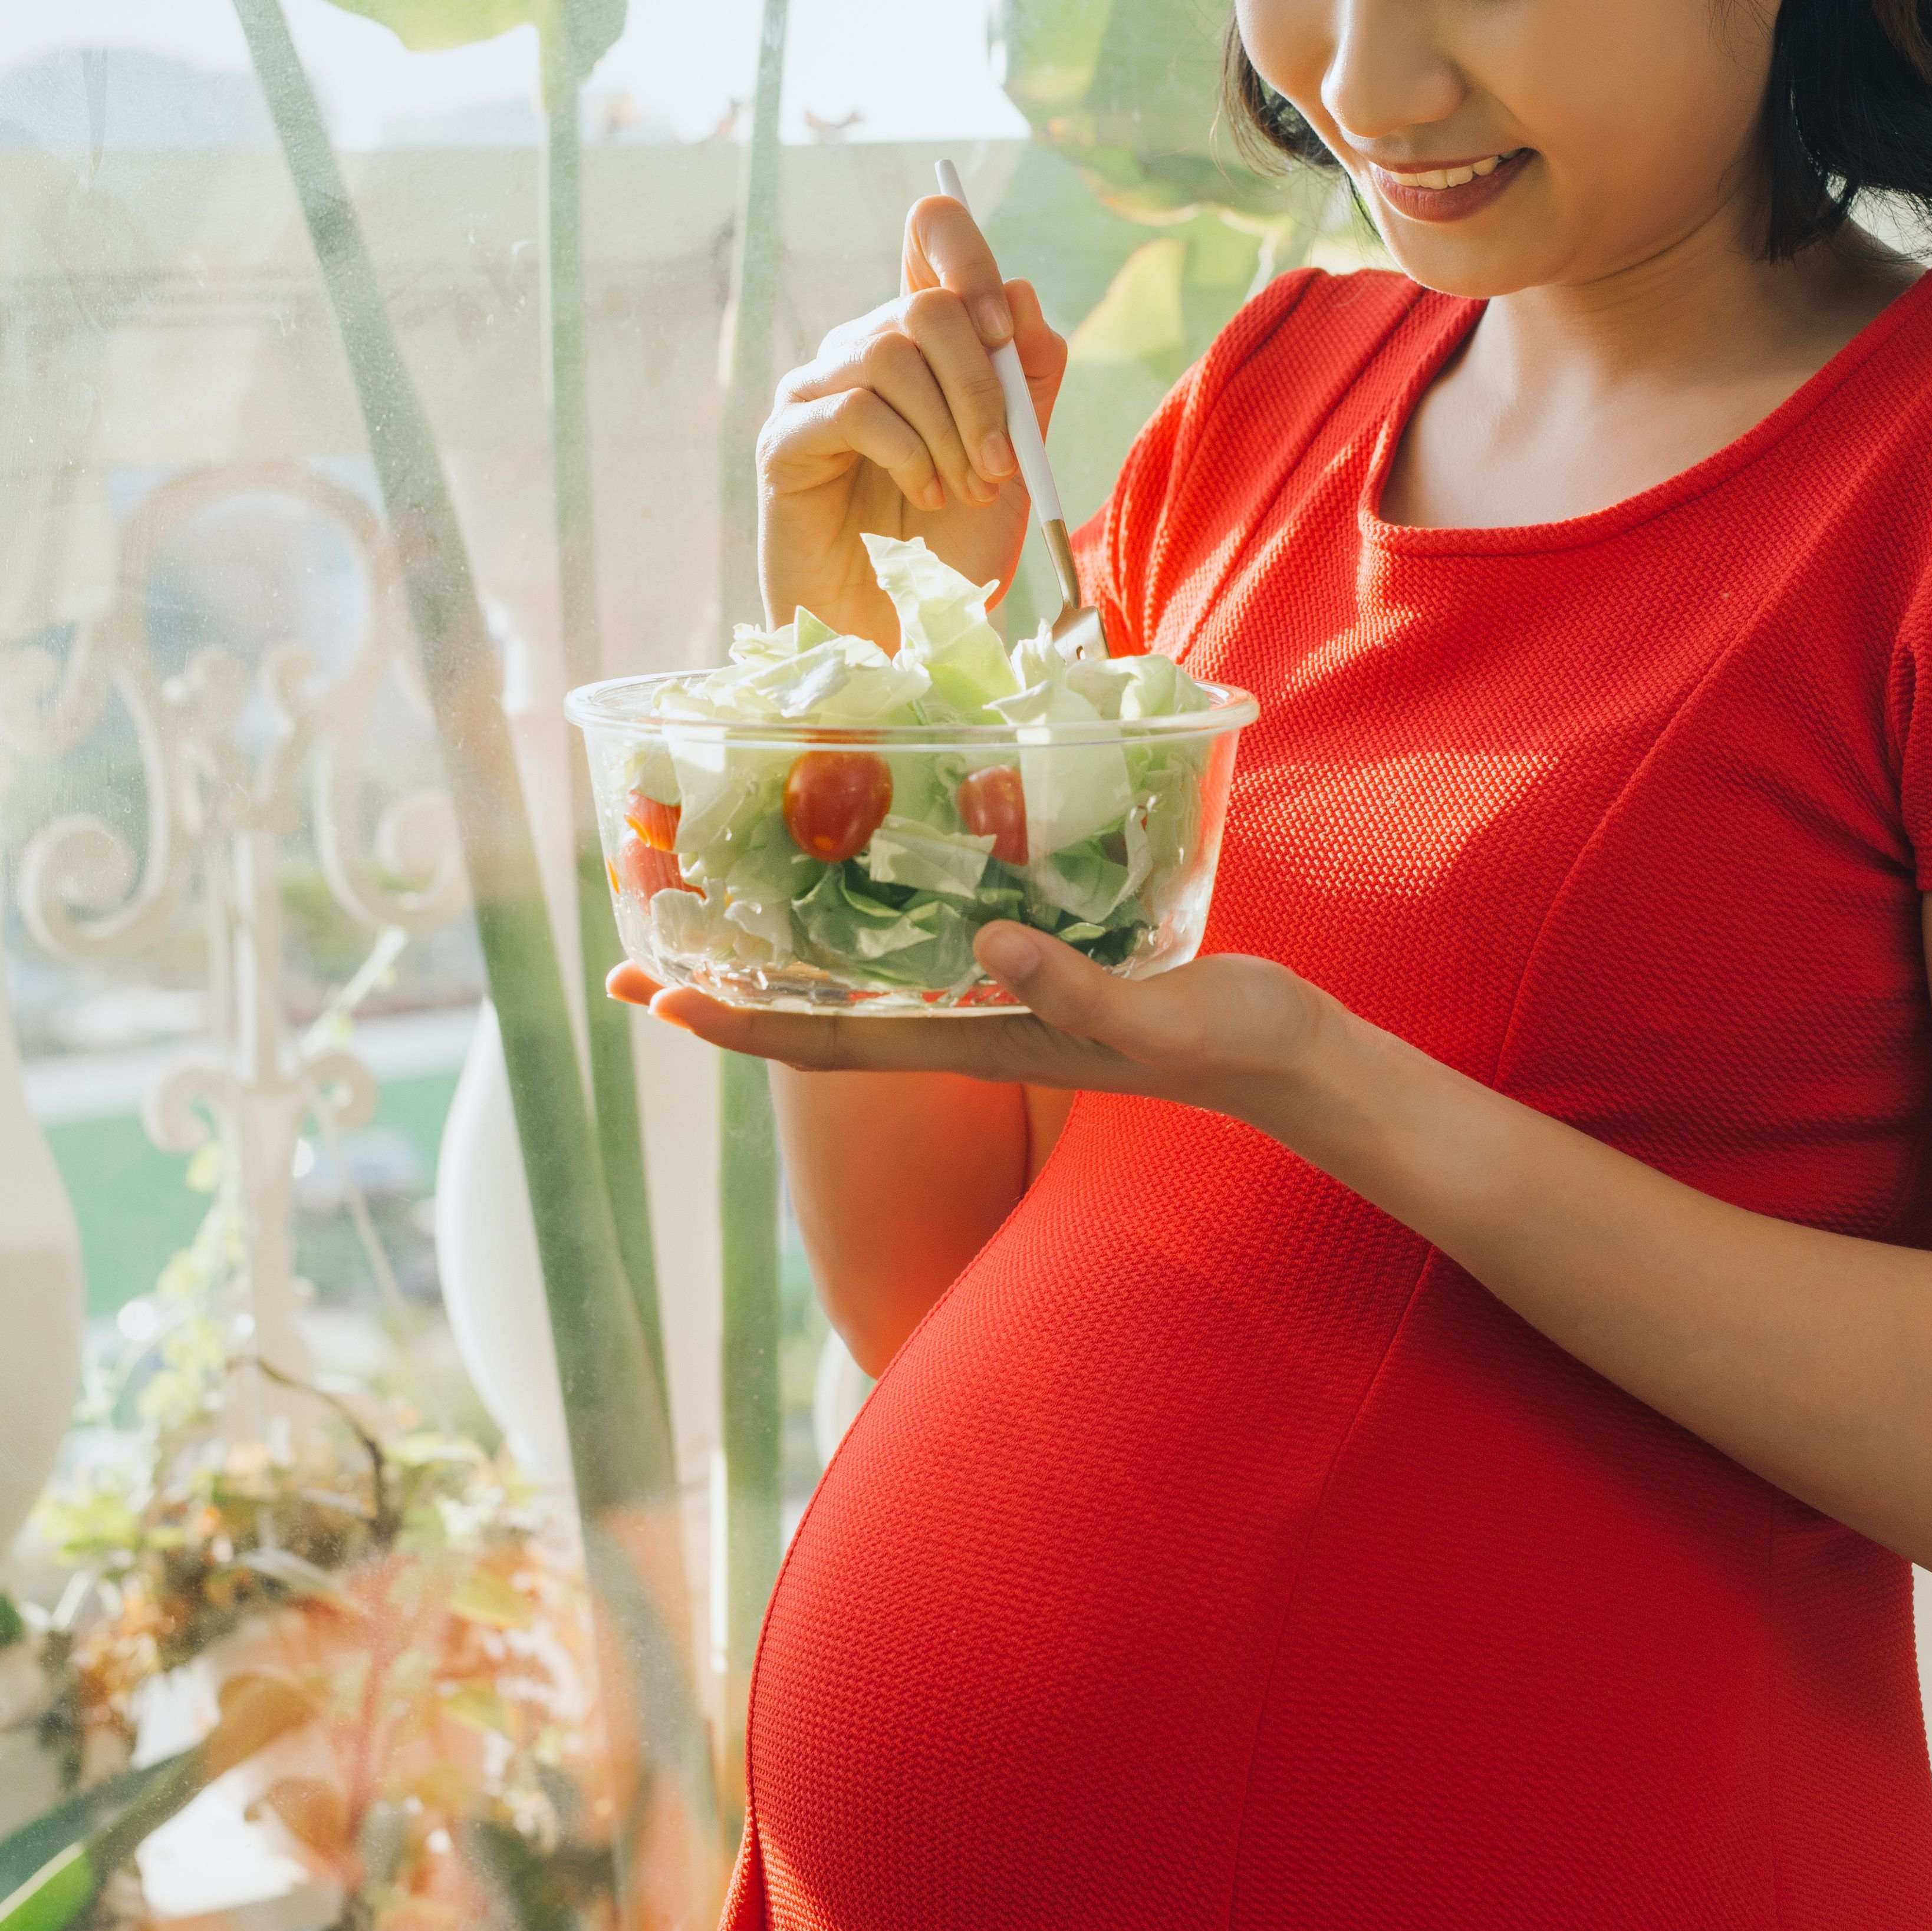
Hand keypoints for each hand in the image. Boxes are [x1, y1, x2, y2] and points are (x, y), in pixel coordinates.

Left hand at [612, 928, 1358, 1143]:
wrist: (1287, 1056)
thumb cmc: (1226, 1040)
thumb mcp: (1154, 1013)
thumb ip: (1077, 986)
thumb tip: (987, 945)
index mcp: (978, 1038)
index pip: (830, 1039)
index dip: (740, 1023)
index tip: (656, 999)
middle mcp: (968, 1022)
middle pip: (821, 1009)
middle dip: (731, 981)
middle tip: (644, 936)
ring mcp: (999, 997)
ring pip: (867, 976)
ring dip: (790, 946)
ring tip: (723, 898)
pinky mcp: (1038, 965)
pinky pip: (929, 944)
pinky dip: (876, 917)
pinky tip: (864, 874)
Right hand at [758, 192, 1067, 643]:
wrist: (908, 629)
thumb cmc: (955, 543)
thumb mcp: (1017, 451)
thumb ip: (1026, 373)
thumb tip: (1020, 290)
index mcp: (919, 338)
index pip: (929, 234)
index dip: (970, 259)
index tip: (1003, 331)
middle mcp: (860, 348)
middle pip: (924, 306)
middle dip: (980, 387)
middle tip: (999, 463)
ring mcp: (814, 390)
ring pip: (891, 355)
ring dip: (949, 430)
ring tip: (962, 489)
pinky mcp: (785, 439)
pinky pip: (855, 410)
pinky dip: (908, 455)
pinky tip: (924, 496)